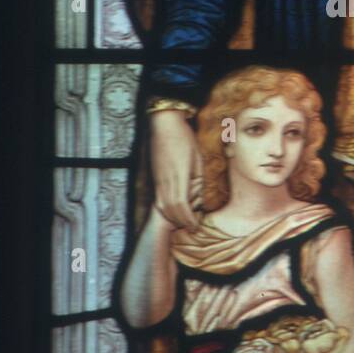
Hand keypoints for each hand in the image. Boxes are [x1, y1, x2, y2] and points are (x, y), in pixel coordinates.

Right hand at [149, 110, 202, 230]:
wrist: (164, 124)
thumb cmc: (185, 139)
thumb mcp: (198, 159)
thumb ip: (197, 180)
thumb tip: (198, 198)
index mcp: (179, 176)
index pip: (182, 206)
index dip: (189, 219)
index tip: (196, 226)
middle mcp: (165, 181)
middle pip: (171, 210)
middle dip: (181, 222)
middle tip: (192, 228)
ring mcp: (158, 180)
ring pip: (162, 206)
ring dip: (173, 218)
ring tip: (184, 222)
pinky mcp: (154, 177)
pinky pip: (158, 199)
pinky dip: (165, 209)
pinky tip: (173, 210)